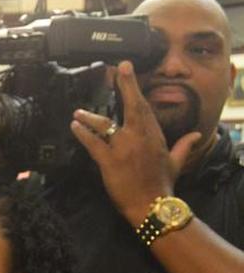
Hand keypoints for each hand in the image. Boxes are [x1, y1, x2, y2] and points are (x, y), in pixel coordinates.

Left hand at [70, 61, 201, 225]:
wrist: (152, 205)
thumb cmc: (163, 184)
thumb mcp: (177, 162)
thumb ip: (184, 145)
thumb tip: (197, 135)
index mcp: (154, 135)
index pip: (142, 105)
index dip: (132, 86)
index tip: (125, 68)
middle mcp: (139, 137)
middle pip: (129, 106)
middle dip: (121, 86)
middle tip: (110, 70)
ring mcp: (123, 148)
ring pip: (105, 124)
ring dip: (90, 116)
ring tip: (78, 112)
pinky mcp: (109, 161)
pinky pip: (93, 143)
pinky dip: (83, 134)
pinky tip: (74, 127)